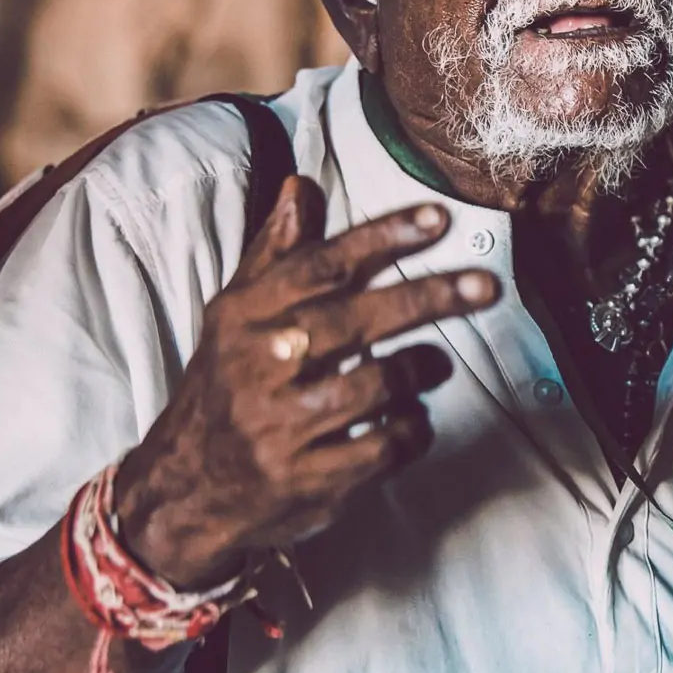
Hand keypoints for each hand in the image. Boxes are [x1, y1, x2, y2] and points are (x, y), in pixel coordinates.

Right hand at [113, 176, 497, 587]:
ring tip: (435, 364)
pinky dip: (412, 428)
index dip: (383, 237)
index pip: (320, 266)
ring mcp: (282, 428)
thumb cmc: (228, 384)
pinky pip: (382, 449)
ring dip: (420, 369)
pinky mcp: (308, 481)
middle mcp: (259, 369)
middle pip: (355, 320)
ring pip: (375, 386)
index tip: (439, 219)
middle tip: (484, 286)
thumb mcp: (236, 316)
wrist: (187, 486)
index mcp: (244, 319)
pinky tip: (413, 418)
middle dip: (428, 297)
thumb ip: (277, 254)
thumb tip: (301, 186)